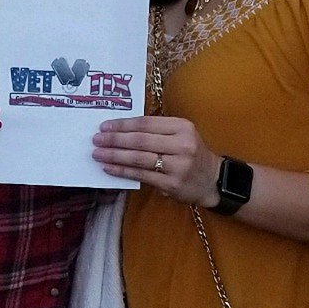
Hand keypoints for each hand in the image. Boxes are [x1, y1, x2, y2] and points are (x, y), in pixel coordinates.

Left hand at [92, 115, 219, 204]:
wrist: (212, 179)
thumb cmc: (191, 153)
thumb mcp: (181, 134)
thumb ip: (157, 131)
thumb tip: (120, 130)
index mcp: (182, 127)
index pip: (146, 123)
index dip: (123, 124)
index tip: (105, 125)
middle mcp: (181, 145)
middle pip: (140, 140)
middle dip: (115, 140)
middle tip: (96, 139)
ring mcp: (177, 166)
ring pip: (139, 158)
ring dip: (115, 156)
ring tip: (98, 154)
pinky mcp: (171, 184)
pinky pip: (141, 176)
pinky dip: (122, 171)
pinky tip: (110, 168)